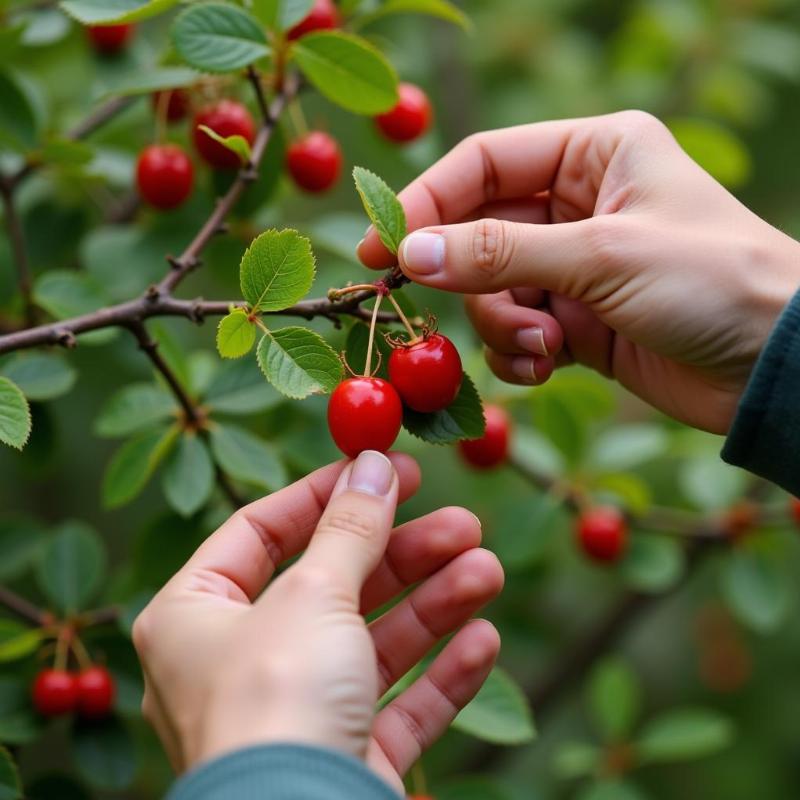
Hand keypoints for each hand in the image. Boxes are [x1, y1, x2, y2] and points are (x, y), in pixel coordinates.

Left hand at [132, 451, 502, 793]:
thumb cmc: (276, 702)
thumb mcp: (313, 592)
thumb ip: (349, 526)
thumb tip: (374, 463)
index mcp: (196, 616)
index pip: (262, 531)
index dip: (328, 494)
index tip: (388, 468)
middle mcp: (238, 665)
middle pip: (332, 586)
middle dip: (403, 553)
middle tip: (461, 521)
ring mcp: (294, 716)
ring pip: (372, 644)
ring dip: (433, 604)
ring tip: (486, 569)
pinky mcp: (343, 760)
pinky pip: (396, 707)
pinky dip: (439, 674)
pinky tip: (483, 639)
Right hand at [358, 111, 799, 432]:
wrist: (776, 367)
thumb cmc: (711, 282)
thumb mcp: (601, 255)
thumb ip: (499, 254)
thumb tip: (410, 252)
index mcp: (593, 153)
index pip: (483, 164)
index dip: (427, 202)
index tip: (382, 247)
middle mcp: (577, 204)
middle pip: (478, 234)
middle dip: (470, 280)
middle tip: (438, 308)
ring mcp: (574, 266)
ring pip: (492, 291)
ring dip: (503, 324)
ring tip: (545, 345)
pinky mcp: (576, 322)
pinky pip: (516, 332)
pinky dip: (520, 354)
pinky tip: (551, 365)